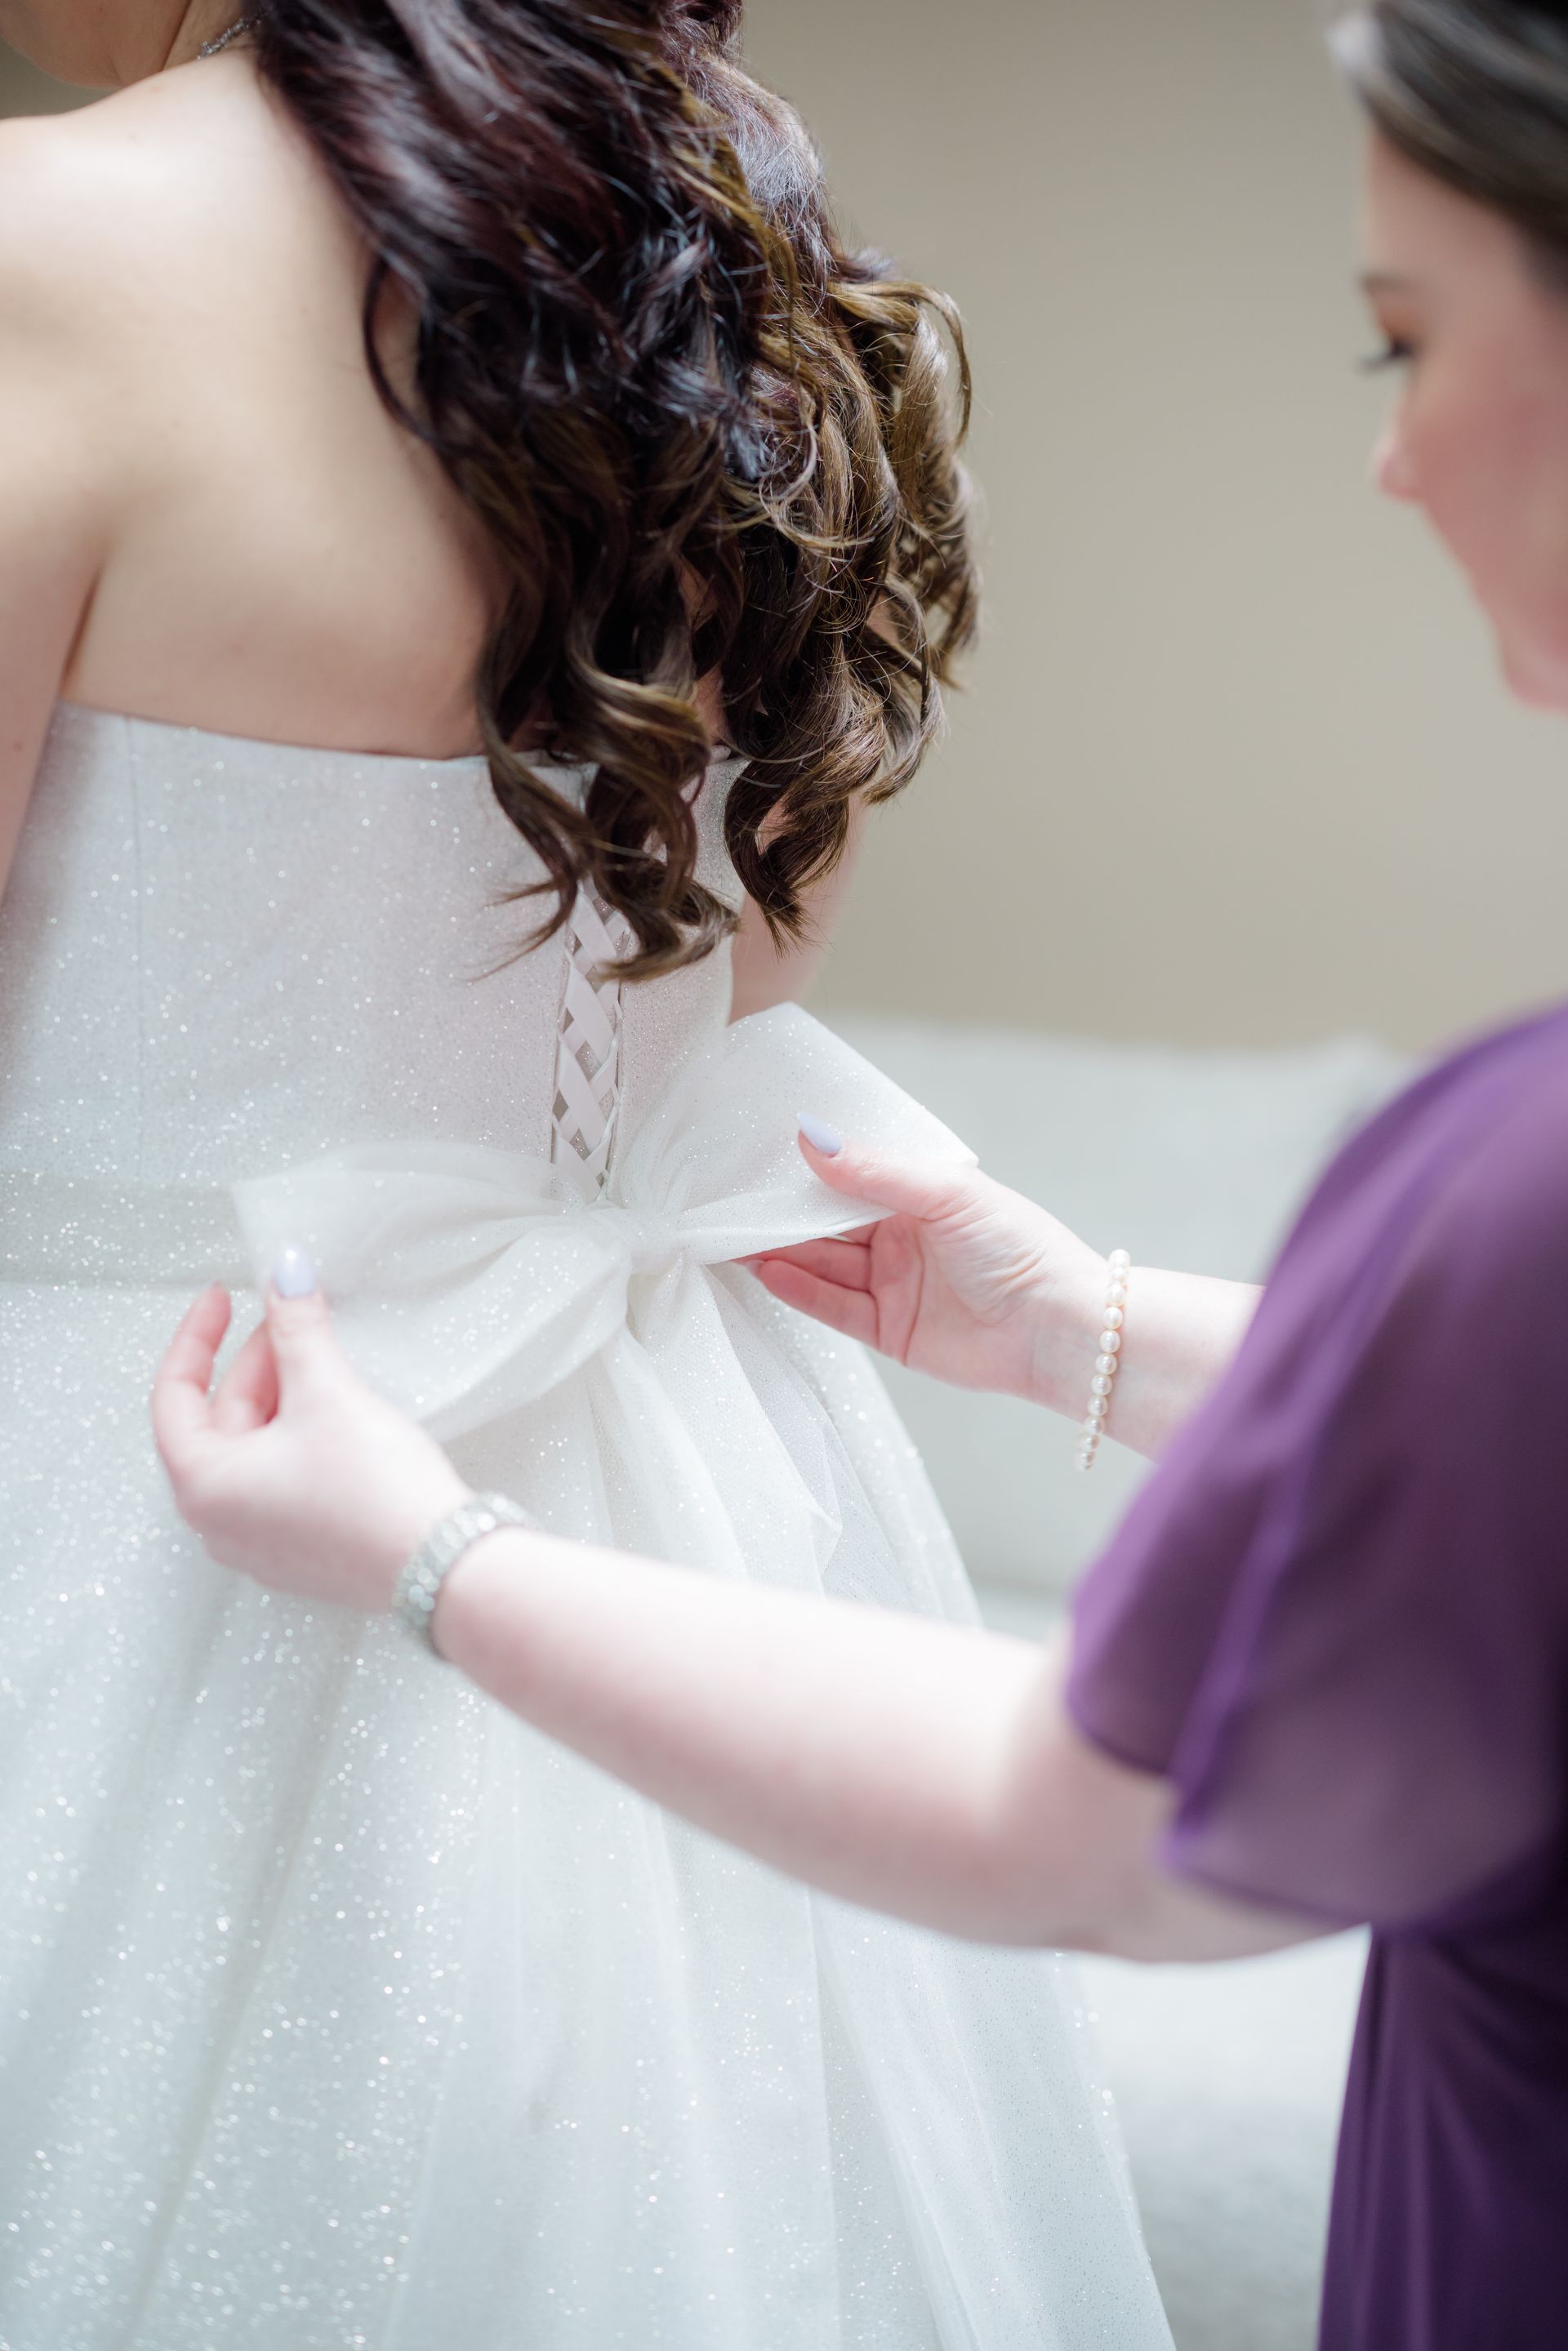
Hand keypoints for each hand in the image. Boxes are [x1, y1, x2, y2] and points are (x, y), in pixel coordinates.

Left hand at [151, 1259, 471, 1611]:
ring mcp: (261, 1542)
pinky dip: (298, 1435)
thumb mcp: (328, 1392)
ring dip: (280, 1397)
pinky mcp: (302, 1549)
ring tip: (320, 1360)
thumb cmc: (375, 1496)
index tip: (224, 1299)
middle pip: (220, 1420)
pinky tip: (336, 1410)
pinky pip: (281, 1478)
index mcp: (204, 1487)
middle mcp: (221, 1523)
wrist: (441, 1563)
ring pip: (254, 1449)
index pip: (175, 1396)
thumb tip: (286, 1277)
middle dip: (256, 1364)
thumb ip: (298, 1328)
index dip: (198, 1337)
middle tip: (293, 1320)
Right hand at [749, 1129, 1108, 1410]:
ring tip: (730, 1236)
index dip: (803, 1171)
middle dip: (779, 1215)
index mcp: (919, 1198)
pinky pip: (834, 1308)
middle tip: (725, 1202)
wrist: (1059, 1331)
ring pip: (823, 1265)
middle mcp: (902, 1239)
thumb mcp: (947, 1195)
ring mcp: (893, 1286)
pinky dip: (800, 1291)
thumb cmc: (1021, 1250)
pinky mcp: (890, 1331)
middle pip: (826, 1225)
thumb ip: (875, 1171)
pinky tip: (767, 1272)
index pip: (848, 1179)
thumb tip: (809, 1137)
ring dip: (779, 1252)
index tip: (754, 1160)